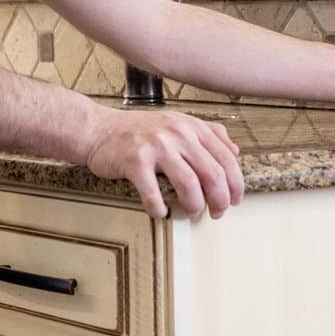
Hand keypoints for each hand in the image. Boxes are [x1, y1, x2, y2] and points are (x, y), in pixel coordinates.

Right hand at [84, 108, 243, 220]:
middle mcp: (177, 133)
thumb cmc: (138, 130)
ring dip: (195, 205)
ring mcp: (156, 146)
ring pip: (189, 184)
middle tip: (217, 213)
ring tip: (192, 213)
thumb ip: (209, 132)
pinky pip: (153, 192)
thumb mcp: (178, 122)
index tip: (235, 200)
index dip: (235, 184)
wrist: (99, 129)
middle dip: (220, 200)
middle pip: (212, 173)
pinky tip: (161, 212)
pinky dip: (159, 208)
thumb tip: (235, 151)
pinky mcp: (134, 161)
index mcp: (191, 126)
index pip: (225, 158)